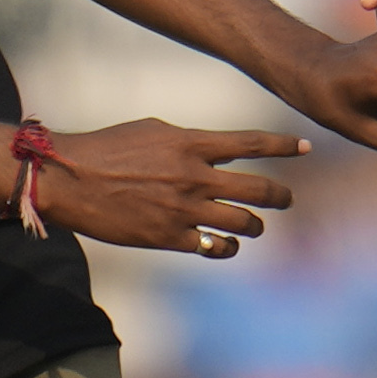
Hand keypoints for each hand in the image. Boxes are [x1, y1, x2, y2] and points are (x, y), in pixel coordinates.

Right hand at [36, 120, 303, 257]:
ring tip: (254, 226)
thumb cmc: (107, 148)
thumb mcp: (154, 130)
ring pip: (243, 223)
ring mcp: (185, 209)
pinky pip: (213, 247)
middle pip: (260, 190)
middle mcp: (195, 176)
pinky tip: (224, 244)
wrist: (70, 179)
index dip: (284, 146)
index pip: (252, 143)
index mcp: (192, 144)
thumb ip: (190, 141)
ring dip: (255, 226)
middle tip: (287, 199)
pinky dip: (225, 247)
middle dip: (281, 196)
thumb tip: (215, 151)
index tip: (306, 147)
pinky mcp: (169, 237)